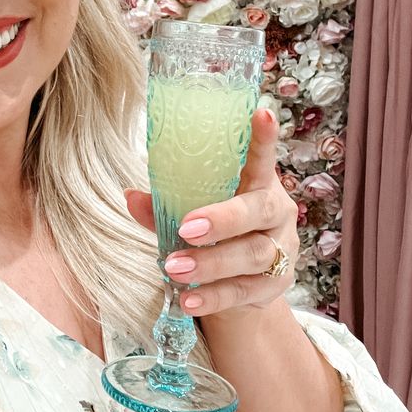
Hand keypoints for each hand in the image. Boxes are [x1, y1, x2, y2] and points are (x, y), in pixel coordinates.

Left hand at [126, 108, 298, 317]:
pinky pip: (244, 291)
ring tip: (173, 268)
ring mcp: (280, 250)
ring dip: (211, 263)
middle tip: (185, 228)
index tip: (260, 113)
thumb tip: (130, 195)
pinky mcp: (274, 286)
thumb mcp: (196, 211)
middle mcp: (276, 212)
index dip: (264, 138)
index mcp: (258, 183)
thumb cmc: (220, 232)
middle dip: (222, 219)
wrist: (249, 282)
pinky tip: (187, 299)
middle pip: (258, 211)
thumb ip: (166, 204)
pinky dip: (213, 296)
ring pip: (252, 254)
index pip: (263, 157)